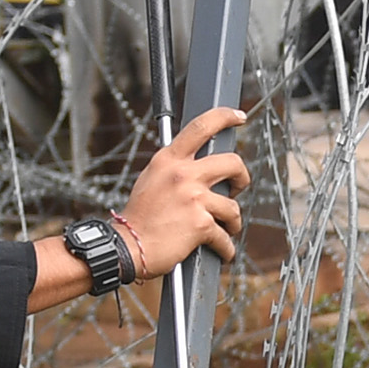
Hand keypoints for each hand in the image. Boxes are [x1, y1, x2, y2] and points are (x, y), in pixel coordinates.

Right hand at [120, 106, 250, 276]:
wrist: (127, 247)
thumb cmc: (141, 216)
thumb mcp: (152, 179)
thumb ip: (175, 168)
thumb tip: (202, 165)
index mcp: (168, 160)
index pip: (200, 126)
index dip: (224, 116)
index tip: (238, 116)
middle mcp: (182, 174)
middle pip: (233, 163)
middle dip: (242, 178)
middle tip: (237, 188)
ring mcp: (193, 198)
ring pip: (233, 207)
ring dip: (231, 222)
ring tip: (221, 228)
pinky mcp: (201, 224)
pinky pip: (225, 237)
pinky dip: (225, 248)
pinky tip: (220, 251)